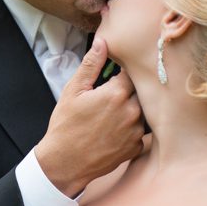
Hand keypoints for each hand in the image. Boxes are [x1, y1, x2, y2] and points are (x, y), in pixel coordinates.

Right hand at [35, 37, 144, 197]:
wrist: (65, 163)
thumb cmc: (66, 125)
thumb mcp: (73, 91)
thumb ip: (91, 65)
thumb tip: (102, 42)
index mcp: (117, 94)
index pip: (131, 74)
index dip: (121, 75)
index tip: (112, 78)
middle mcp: (132, 112)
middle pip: (140, 92)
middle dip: (127, 92)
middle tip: (109, 98)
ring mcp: (136, 132)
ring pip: (142, 112)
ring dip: (131, 110)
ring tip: (111, 115)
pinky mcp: (135, 148)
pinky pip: (140, 132)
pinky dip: (130, 129)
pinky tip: (113, 132)